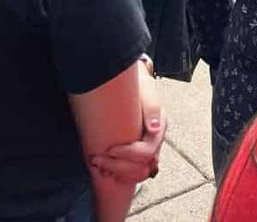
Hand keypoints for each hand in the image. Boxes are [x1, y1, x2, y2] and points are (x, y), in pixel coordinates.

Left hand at [89, 62, 165, 183]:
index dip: (127, 154)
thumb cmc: (137, 84)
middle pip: (143, 167)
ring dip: (119, 174)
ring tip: (100, 168)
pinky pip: (134, 173)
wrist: (134, 81)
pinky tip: (106, 172)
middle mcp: (156, 140)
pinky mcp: (139, 152)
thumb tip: (155, 128)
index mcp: (160, 125)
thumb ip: (151, 106)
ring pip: (140, 173)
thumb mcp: (145, 89)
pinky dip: (121, 176)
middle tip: (96, 160)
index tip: (109, 150)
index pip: (147, 152)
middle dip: (118, 166)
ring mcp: (149, 147)